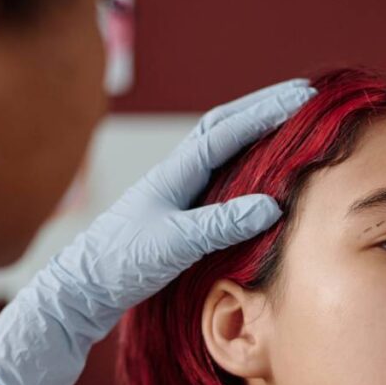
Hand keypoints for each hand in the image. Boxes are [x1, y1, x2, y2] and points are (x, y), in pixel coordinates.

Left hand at [0, 79, 315, 384]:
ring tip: (289, 121)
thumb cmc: (121, 263)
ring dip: (253, 129)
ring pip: (221, 148)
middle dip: (263, 108)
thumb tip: (273, 206)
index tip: (301, 99)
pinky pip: (219, 176)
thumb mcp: (174, 244)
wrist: (82, 288)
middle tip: (303, 96)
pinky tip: (258, 171)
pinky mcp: (177, 214)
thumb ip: (221, 225)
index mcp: (175, 172)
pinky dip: (244, 163)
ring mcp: (176, 192)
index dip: (265, 113)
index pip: (226, 131)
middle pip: (224, 126)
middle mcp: (176, 174)